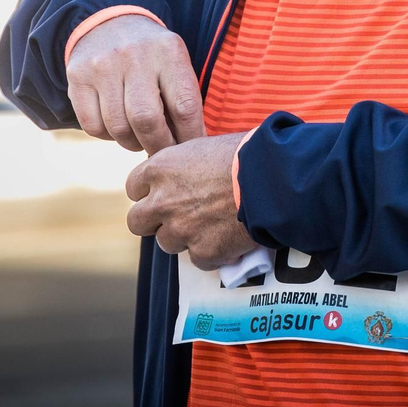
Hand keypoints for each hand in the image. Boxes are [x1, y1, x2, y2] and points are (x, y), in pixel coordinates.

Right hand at [66, 14, 203, 152]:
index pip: (184, 106)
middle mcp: (134, 55)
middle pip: (147, 120)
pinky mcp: (78, 77)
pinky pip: (93, 127)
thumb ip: (184, 99)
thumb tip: (192, 147)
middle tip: (162, 152)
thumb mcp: (174, 62)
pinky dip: (108, 136)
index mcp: (168, 51)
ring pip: (118, 128)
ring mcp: (102, 66)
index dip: (189, 137)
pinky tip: (117, 126)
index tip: (189, 150)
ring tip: (140, 138)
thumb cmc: (151, 56)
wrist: (107, 22)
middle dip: (158, 146)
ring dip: (132, 144)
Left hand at [126, 132, 256, 268]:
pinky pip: (198, 259)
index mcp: (160, 169)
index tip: (163, 194)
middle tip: (176, 217)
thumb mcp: (203, 146)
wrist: (274, 179)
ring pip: (167, 243)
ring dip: (184, 237)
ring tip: (210, 225)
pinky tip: (228, 237)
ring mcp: (181, 230)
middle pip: (137, 222)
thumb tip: (180, 173)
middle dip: (153, 222)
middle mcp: (162, 201)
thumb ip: (181, 164)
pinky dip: (211, 252)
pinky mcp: (203, 252)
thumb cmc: (244, 154)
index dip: (149, 192)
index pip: (133, 187)